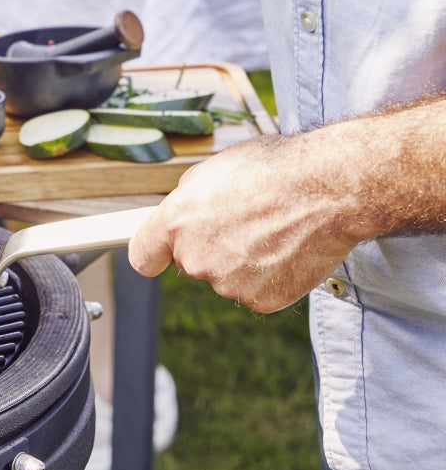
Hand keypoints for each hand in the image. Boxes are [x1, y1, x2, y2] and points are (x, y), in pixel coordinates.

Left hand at [127, 133, 358, 312]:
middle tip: (243, 219)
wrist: (326, 190)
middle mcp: (197, 259)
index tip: (157, 255)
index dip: (152, 253)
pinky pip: (256, 290)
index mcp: (178, 222)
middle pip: (191, 262)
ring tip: (270, 228)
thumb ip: (189, 198)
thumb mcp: (215, 168)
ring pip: (226, 276)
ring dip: (242, 259)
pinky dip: (268, 275)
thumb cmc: (275, 170)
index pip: (142, 255)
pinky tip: (284, 248)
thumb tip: (184, 212)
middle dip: (210, 245)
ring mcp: (229, 284)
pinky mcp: (261, 301)